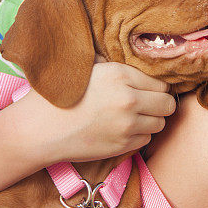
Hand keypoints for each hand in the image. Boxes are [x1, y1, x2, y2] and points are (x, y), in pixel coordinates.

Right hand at [19, 60, 176, 163]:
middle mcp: (128, 99)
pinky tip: (122, 130)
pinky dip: (138, 135)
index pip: (160, 81)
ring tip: (133, 117)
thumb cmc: (58, 96)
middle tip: (146, 104)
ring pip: (160, 123)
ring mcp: (127, 125)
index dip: (154, 86)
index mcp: (119, 74)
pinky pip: (145, 140)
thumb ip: (111, 64)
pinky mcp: (122, 146)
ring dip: (150, 120)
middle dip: (159, 103)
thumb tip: (132, 61)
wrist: (40, 129)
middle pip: (167, 103)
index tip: (145, 89)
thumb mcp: (85, 68)